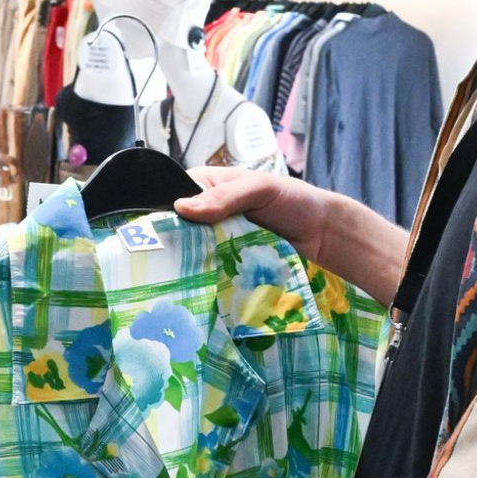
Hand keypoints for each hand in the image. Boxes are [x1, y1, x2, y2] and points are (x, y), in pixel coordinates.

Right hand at [177, 167, 408, 307]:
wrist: (325, 236)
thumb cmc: (294, 201)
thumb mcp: (259, 188)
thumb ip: (225, 197)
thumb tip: (182, 208)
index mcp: (207, 187)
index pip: (171, 199)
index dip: (161, 216)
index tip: (151, 236)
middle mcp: (208, 215)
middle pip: (177, 232)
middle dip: (172, 247)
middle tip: (160, 264)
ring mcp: (218, 243)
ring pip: (191, 256)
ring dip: (188, 267)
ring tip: (174, 281)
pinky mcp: (229, 267)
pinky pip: (211, 273)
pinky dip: (207, 280)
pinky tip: (197, 291)